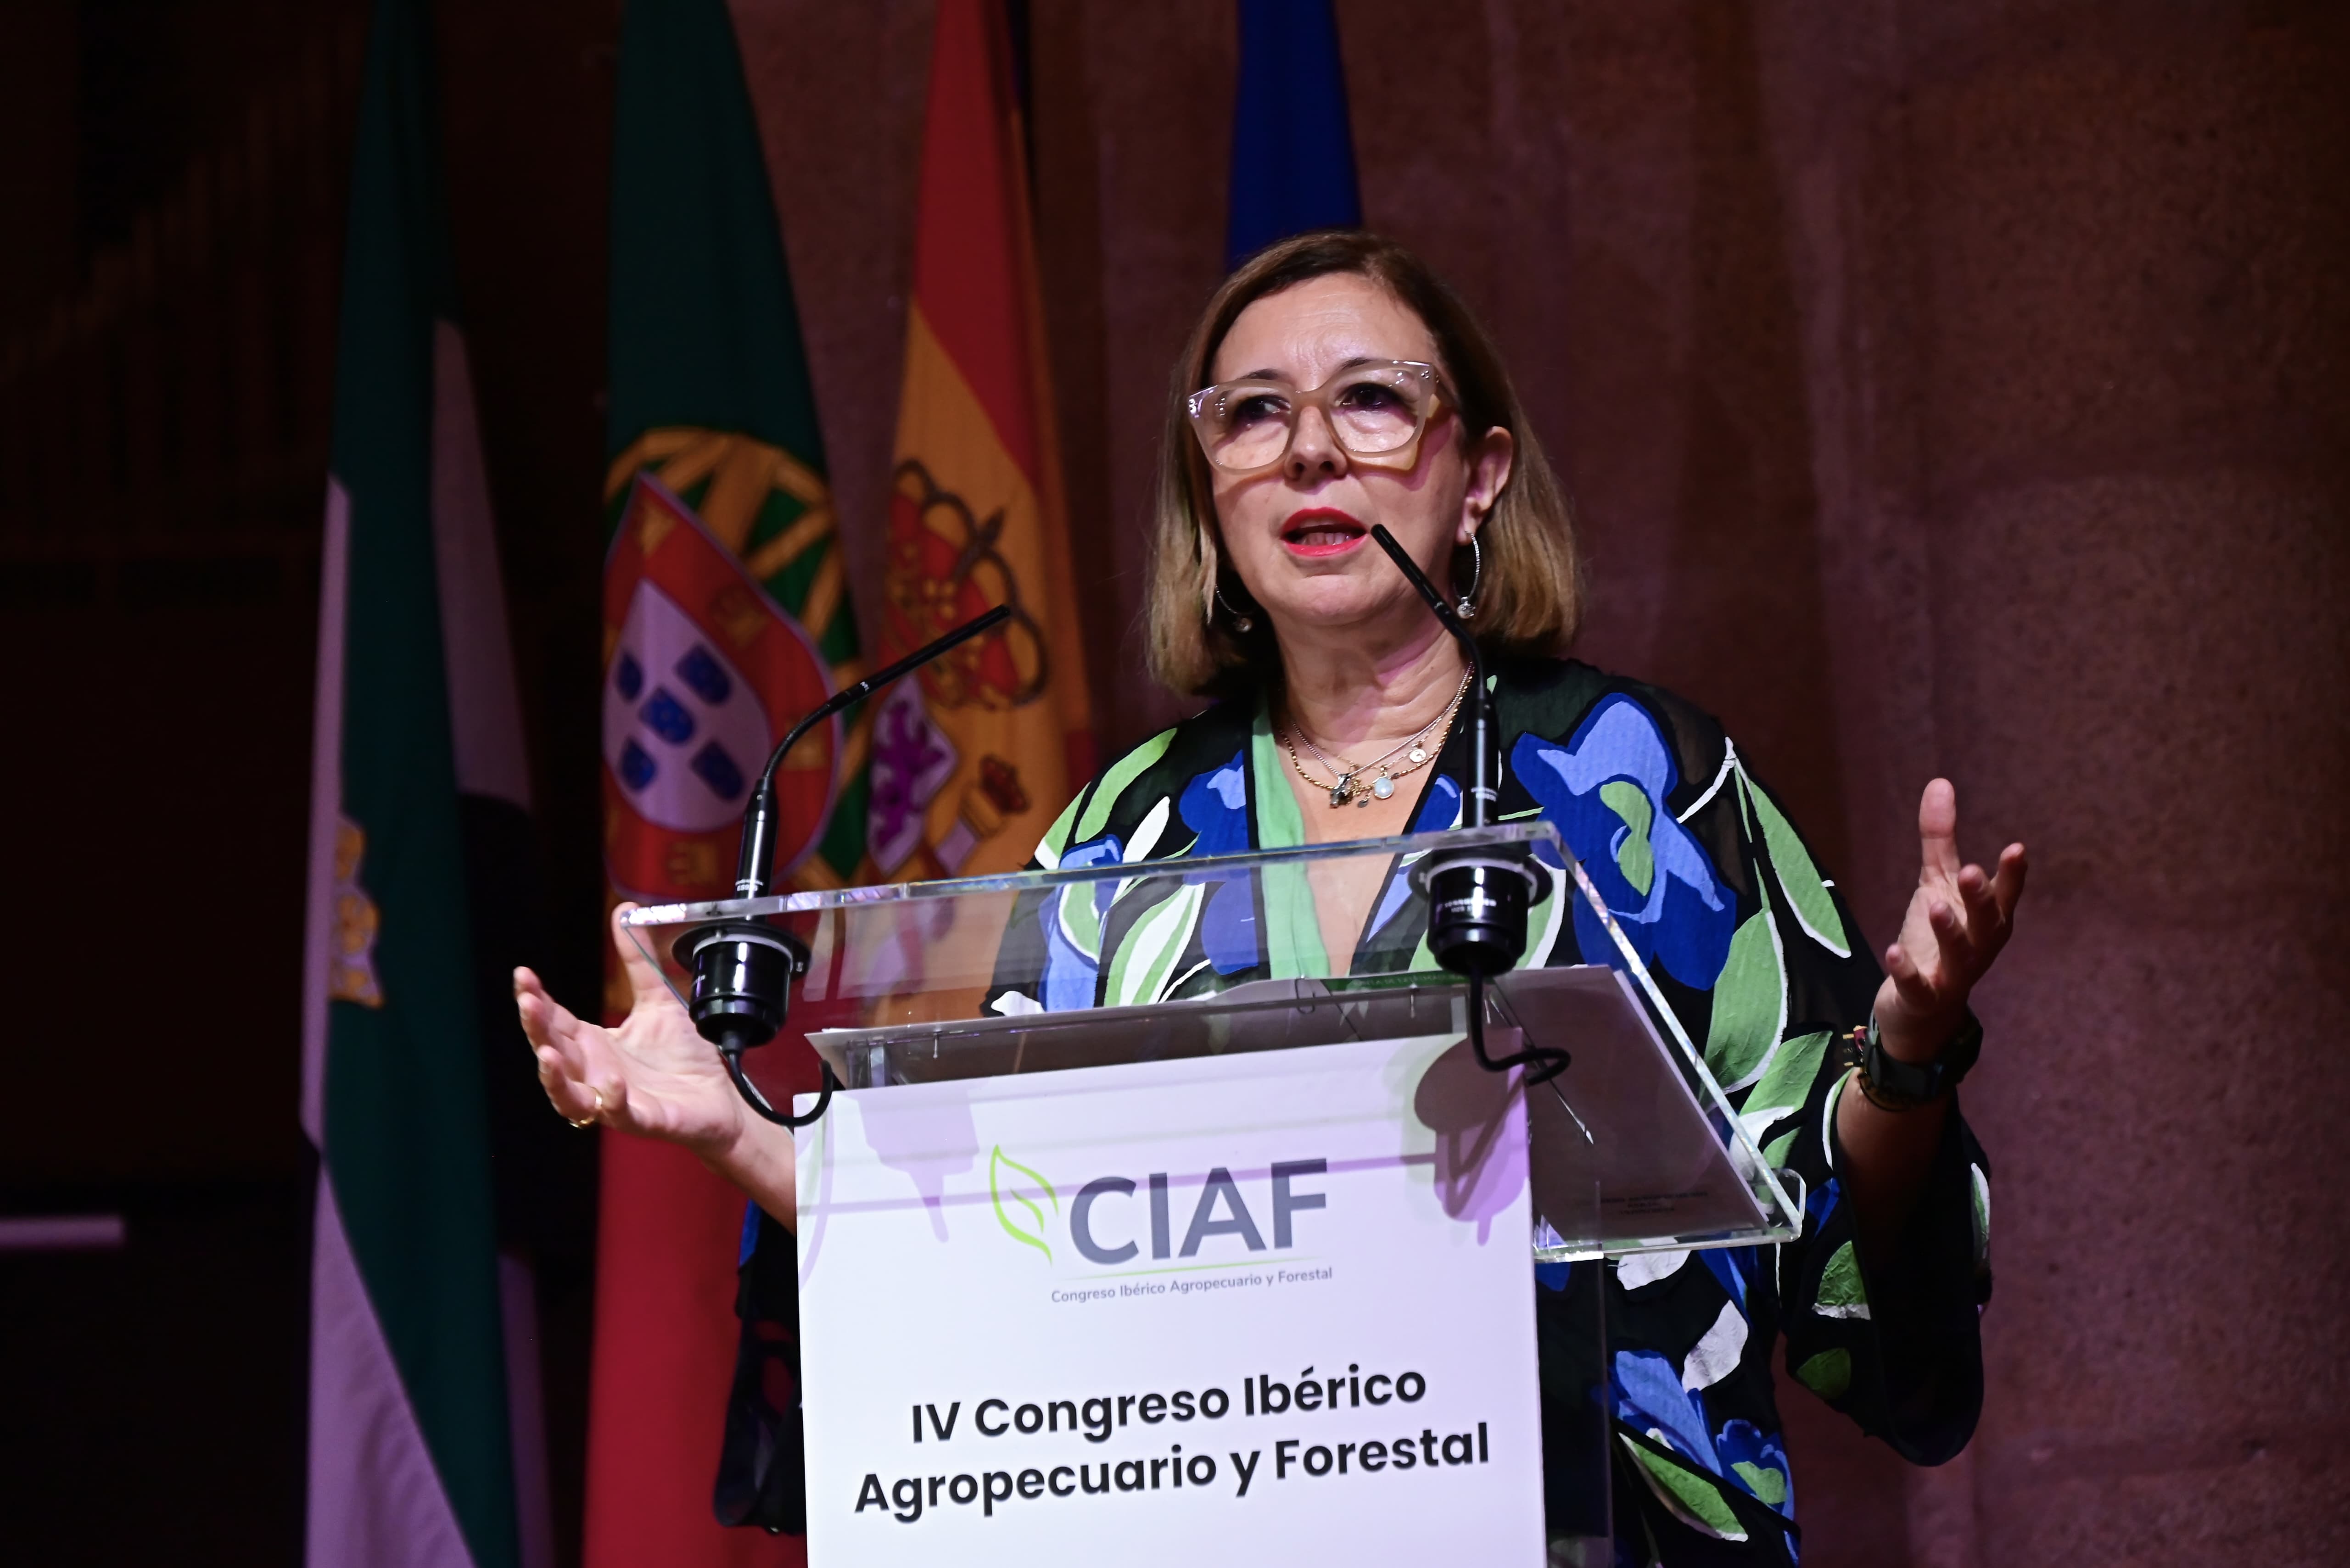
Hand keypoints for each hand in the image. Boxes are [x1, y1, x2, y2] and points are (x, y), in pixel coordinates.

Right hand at [513, 902, 747, 1158]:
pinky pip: (619, 1114)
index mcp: (594, 1044)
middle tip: (528, 1002)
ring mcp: (614, 1100)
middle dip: (536, 1029)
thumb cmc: (684, 1056)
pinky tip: (611, 1083)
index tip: (523, 975)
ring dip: (554, 1076)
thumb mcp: (658, 999)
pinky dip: (611, 1101)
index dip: (536, 999)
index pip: (555, 1020)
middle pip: (552, 1053)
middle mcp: (595, 1072)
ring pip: (569, 1096)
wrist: (720, 1098)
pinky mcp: (642, 1119)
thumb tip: (622, 911)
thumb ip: (637, 958)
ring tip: (548, 1052)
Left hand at [1873, 779, 2027, 1062]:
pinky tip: (1893, 951)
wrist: (1920, 1006)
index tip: (2017, 848)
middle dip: (1981, 898)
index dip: (2012, 875)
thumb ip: (1939, 838)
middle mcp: (1978, 946)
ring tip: (1935, 905)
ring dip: (1949, 931)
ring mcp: (1953, 974)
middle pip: (1986, 922)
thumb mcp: (1936, 883)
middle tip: (1971, 872)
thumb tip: (1939, 782)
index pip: (2005, 895)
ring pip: (1959, 954)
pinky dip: (1907, 971)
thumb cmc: (1936, 936)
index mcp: (1987, 919)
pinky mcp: (1923, 997)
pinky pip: (1919, 985)